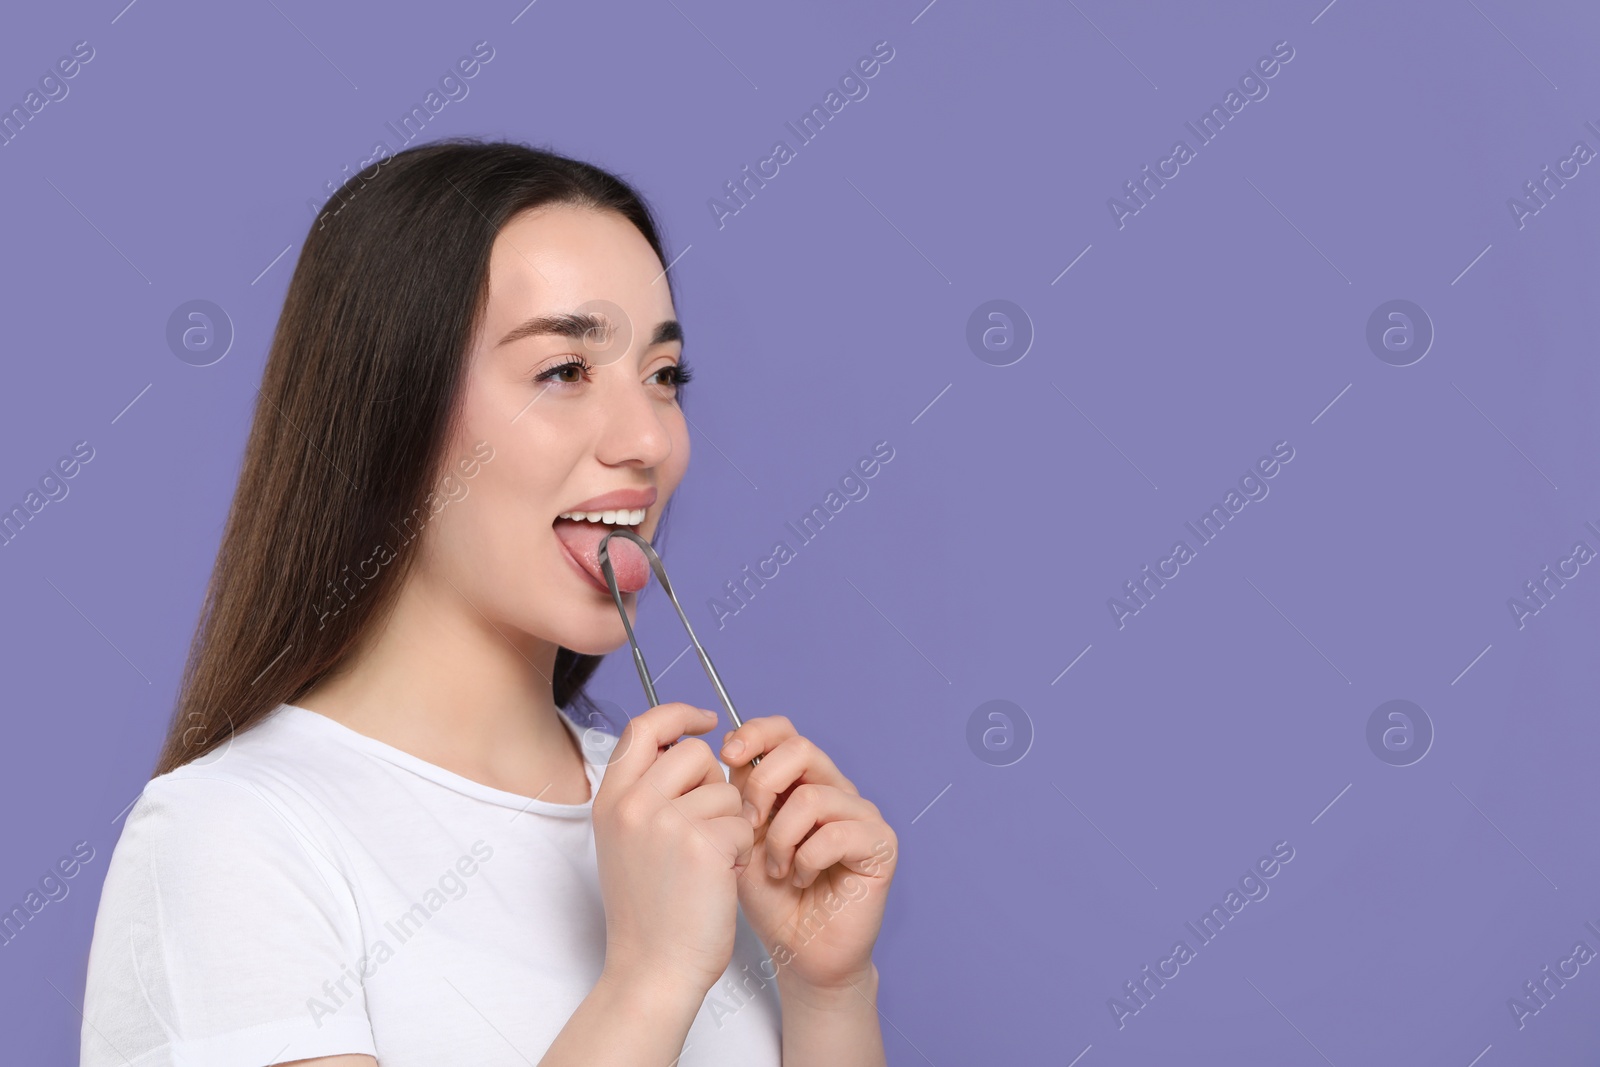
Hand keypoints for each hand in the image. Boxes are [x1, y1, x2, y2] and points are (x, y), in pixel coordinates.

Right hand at [591, 703, 755, 1000]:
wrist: (652, 968)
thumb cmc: (648, 909)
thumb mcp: (626, 839)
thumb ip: (645, 792)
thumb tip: (684, 745)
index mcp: (610, 799)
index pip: (644, 726)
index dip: (680, 715)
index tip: (706, 721)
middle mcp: (633, 804)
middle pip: (694, 754)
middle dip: (713, 784)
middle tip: (707, 826)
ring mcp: (666, 822)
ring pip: (725, 790)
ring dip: (729, 822)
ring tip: (708, 862)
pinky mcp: (703, 844)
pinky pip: (743, 823)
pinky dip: (741, 849)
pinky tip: (720, 877)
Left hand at [719, 716, 897, 993]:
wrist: (799, 953)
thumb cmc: (772, 899)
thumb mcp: (742, 837)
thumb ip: (740, 794)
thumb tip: (730, 749)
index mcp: (802, 782)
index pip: (784, 732)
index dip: (754, 734)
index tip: (725, 757)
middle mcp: (836, 791)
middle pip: (800, 750)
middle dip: (762, 785)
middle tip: (750, 825)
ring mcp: (862, 815)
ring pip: (812, 796)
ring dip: (781, 838)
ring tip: (777, 868)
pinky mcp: (880, 844)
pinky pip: (835, 833)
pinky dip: (807, 860)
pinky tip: (802, 879)